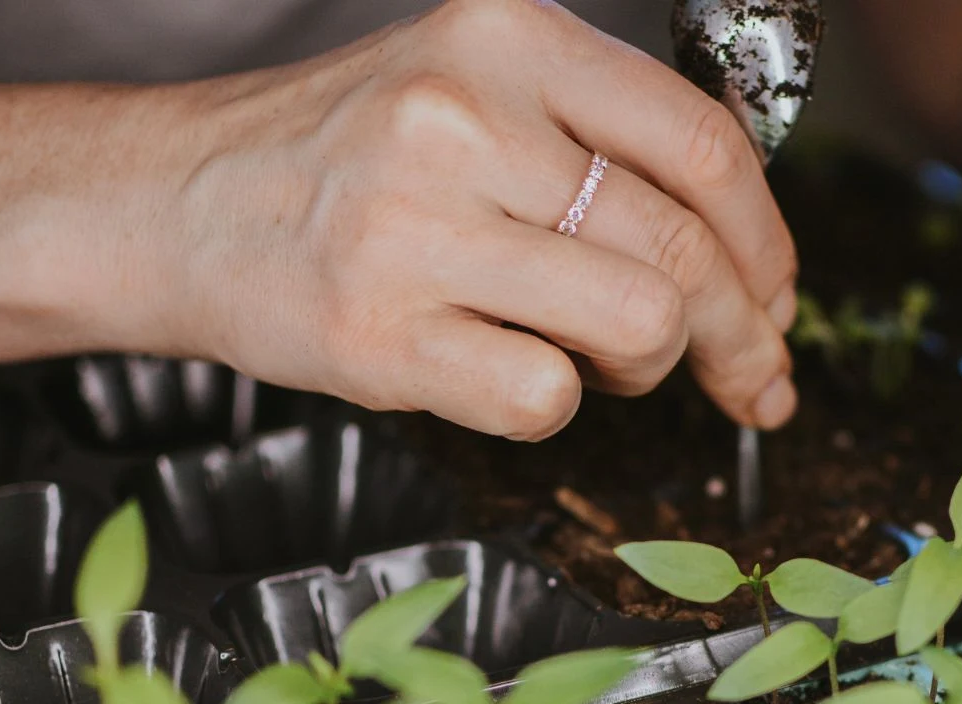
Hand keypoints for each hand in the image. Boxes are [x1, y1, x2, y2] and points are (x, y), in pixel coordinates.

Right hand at [159, 0, 799, 438]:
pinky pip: (546, 397)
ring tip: (610, 363)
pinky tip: (518, 376)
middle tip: (751, 376)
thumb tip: (749, 261)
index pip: (704, 146)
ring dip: (652, 368)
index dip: (768, 244)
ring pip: (640, 324)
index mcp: (511, 39)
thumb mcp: (478, 94)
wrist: (182, 202)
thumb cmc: (350, 159)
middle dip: (744, 336)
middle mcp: (467, 118)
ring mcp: (416, 228)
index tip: (779, 300)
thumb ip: (603, 146)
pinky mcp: (377, 334)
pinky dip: (560, 406)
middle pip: (685, 250)